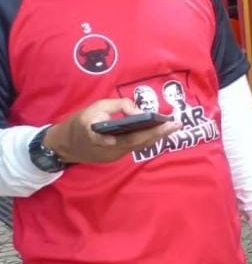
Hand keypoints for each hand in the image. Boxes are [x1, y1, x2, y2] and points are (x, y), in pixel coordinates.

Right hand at [47, 99, 180, 165]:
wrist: (62, 146)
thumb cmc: (79, 123)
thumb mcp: (96, 107)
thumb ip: (119, 106)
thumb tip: (140, 111)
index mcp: (105, 135)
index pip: (132, 135)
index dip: (151, 131)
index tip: (167, 122)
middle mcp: (112, 149)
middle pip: (140, 142)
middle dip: (160, 133)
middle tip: (178, 124)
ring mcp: (114, 156)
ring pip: (139, 146)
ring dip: (156, 137)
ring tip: (172, 127)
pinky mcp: (114, 157)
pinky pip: (134, 147)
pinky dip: (146, 140)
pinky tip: (157, 133)